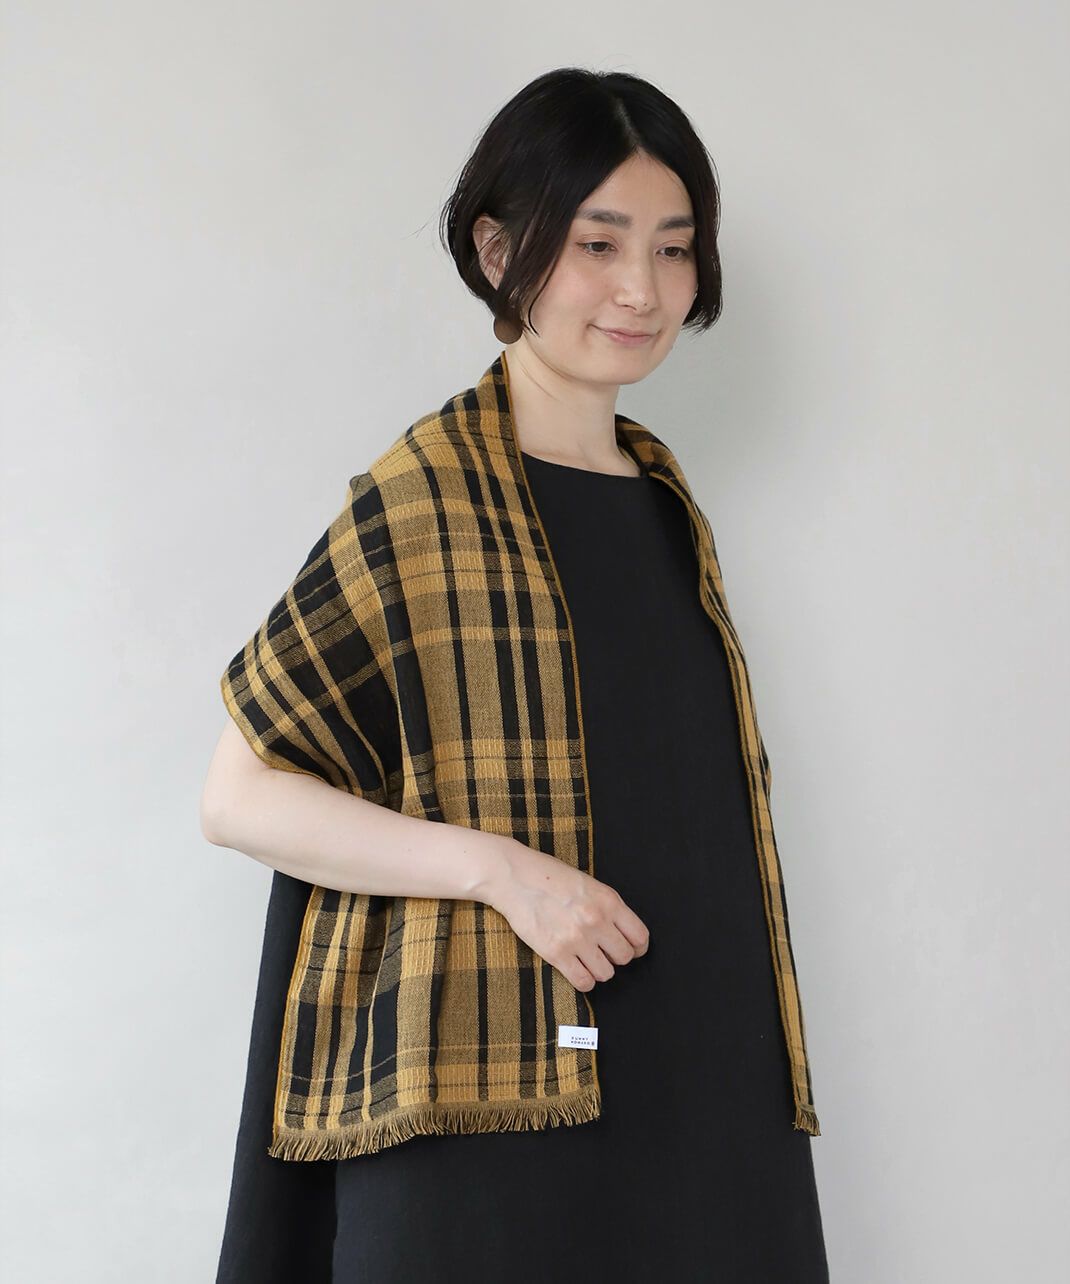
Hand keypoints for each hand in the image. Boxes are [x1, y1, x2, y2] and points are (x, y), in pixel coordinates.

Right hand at [477, 837, 649, 991]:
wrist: (514, 877)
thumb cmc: (549, 876)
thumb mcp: (588, 884)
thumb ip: (608, 906)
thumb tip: (623, 931)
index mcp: (608, 901)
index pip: (640, 937)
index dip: (637, 947)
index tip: (631, 949)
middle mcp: (596, 921)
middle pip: (624, 957)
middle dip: (616, 957)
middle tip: (603, 952)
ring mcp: (577, 938)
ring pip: (606, 973)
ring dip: (599, 970)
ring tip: (587, 960)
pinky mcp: (556, 953)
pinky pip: (583, 981)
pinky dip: (583, 980)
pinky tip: (576, 969)